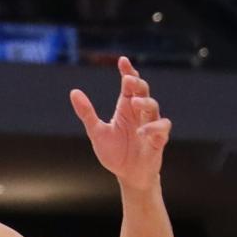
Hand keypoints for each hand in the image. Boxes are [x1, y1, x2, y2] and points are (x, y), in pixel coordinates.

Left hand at [70, 56, 171, 191]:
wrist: (128, 176)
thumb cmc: (114, 153)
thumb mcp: (97, 132)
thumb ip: (87, 113)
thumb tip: (74, 92)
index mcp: (125, 109)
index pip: (129, 85)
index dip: (128, 72)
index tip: (122, 61)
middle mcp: (139, 113)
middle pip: (143, 90)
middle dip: (137, 83)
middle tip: (127, 80)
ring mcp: (150, 125)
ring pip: (153, 106)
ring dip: (144, 102)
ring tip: (133, 102)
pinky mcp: (159, 139)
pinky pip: (162, 127)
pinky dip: (154, 127)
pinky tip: (142, 131)